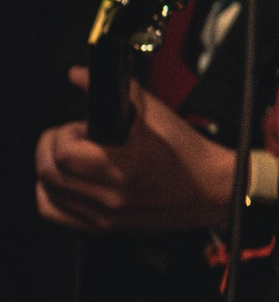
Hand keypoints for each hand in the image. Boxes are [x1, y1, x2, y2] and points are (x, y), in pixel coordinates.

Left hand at [36, 70, 233, 234]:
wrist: (209, 189)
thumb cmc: (187, 153)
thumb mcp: (154, 112)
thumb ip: (113, 89)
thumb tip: (79, 75)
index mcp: (123, 167)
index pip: (63, 153)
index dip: (64, 133)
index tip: (79, 127)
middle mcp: (110, 196)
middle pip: (48, 172)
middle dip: (52, 147)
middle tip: (72, 137)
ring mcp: (104, 215)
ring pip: (46, 192)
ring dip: (51, 169)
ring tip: (72, 159)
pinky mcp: (103, 227)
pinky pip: (54, 213)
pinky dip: (51, 194)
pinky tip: (66, 181)